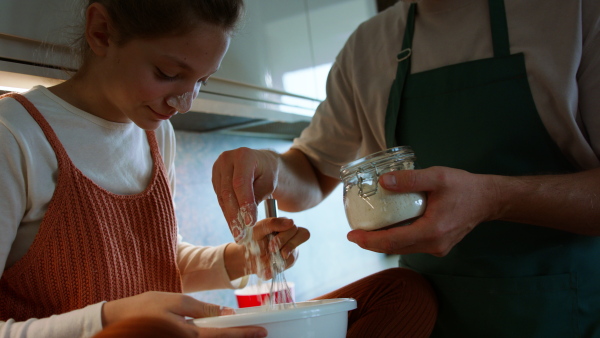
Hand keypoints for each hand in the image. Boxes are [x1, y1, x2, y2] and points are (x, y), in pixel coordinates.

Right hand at [101, 292, 266, 336]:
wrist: (117, 320)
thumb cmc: (145, 308)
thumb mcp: (176, 301)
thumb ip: (202, 308)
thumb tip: (223, 313)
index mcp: (189, 335)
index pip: (224, 336)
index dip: (244, 334)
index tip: (262, 332)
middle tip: (258, 334)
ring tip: (242, 332)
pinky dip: (213, 337)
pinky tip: (220, 332)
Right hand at [212, 148, 279, 240]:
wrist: (261, 163)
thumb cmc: (268, 173)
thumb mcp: (268, 183)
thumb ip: (256, 198)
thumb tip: (245, 219)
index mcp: (243, 156)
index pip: (240, 184)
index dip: (244, 205)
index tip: (250, 223)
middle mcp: (227, 159)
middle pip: (228, 192)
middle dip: (235, 216)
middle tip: (241, 235)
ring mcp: (218, 168)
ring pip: (222, 198)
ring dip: (230, 217)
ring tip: (238, 234)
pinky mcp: (215, 177)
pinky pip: (220, 198)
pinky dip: (228, 212)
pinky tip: (234, 225)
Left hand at [226, 217, 309, 279]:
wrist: (246, 257)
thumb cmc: (252, 239)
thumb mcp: (258, 229)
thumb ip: (273, 223)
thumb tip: (292, 222)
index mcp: (284, 226)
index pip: (295, 228)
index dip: (285, 236)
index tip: (272, 243)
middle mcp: (291, 236)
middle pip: (303, 236)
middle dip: (286, 245)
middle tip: (272, 250)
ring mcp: (291, 250)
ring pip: (294, 255)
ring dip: (280, 259)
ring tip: (268, 259)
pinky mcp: (288, 262)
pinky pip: (287, 266)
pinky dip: (275, 268)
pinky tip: (267, 267)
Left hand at [347, 166, 500, 255]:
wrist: (488, 199)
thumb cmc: (464, 186)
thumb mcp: (437, 177)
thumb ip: (410, 179)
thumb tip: (383, 181)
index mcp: (431, 231)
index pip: (392, 241)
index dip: (369, 240)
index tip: (351, 234)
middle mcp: (434, 245)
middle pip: (394, 248)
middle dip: (371, 242)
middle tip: (353, 233)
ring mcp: (437, 248)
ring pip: (403, 248)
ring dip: (383, 241)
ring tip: (366, 230)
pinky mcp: (439, 245)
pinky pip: (412, 244)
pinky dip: (397, 239)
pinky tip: (388, 228)